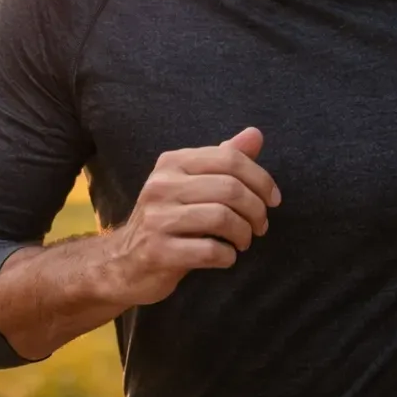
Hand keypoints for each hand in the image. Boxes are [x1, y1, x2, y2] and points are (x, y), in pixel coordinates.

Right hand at [105, 127, 280, 306]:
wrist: (123, 262)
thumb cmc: (167, 219)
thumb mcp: (191, 183)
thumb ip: (223, 159)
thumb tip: (255, 134)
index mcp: (172, 162)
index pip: (230, 158)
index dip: (261, 179)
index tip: (273, 200)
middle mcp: (161, 185)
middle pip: (230, 188)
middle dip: (256, 210)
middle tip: (260, 226)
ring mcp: (157, 218)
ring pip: (222, 218)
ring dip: (244, 234)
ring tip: (242, 242)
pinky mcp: (158, 251)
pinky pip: (209, 250)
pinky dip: (227, 256)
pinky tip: (224, 256)